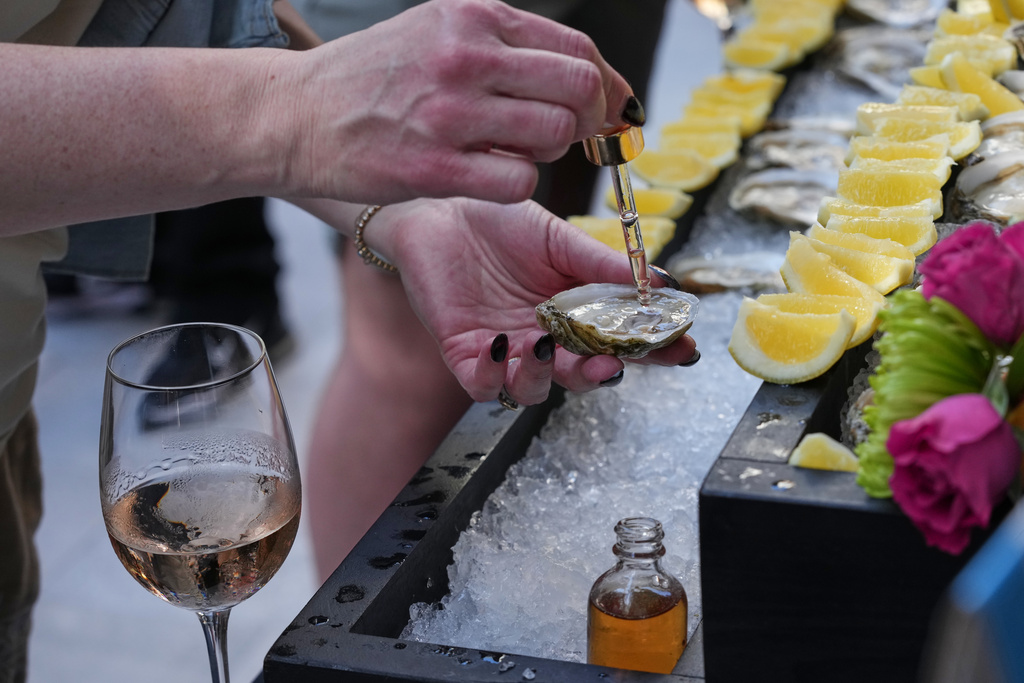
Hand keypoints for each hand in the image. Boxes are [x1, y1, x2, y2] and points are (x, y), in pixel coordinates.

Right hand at [278, 0, 637, 205]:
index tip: (610, 107)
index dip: (606, 83)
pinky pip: (519, 182)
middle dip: (588, 119)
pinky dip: (515, 184)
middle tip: (570, 136)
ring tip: (512, 151)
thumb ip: (505, 47)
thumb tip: (584, 76)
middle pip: (578, 88)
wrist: (295, 114)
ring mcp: (451, 113)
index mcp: (473, 18)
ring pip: (555, 135)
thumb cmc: (370, 79)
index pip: (576, 47)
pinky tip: (485, 175)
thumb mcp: (436, 32)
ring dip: (547, 152)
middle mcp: (466, 57)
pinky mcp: (434, 168)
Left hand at [375, 198, 697, 405]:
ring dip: (545, 377)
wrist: (440, 208)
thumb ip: (603, 265)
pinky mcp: (464, 353)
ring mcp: (505, 350)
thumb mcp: (559, 239)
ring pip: (532, 390)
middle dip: (600, 373)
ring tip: (548, 347)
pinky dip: (493, 374)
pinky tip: (502, 345)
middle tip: (612, 361)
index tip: (681, 349)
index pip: (619, 342)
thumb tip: (661, 283)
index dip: (651, 352)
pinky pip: (482, 384)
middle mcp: (544, 340)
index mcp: (574, 316)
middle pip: (580, 375)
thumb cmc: (500, 224)